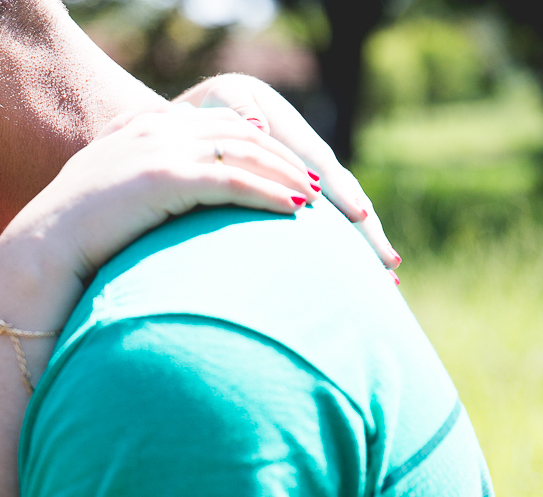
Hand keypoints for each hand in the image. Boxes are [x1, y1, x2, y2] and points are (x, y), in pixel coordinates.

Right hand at [0, 107, 317, 294]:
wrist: (41, 247)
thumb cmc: (71, 235)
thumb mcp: (106, 195)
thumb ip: (136, 183)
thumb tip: (158, 203)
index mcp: (143, 125)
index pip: (217, 121)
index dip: (258, 140)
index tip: (285, 163)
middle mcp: (156, 127)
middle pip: (241, 130)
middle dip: (284, 155)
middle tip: (318, 181)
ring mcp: (161, 148)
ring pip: (244, 151)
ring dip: (286, 173)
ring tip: (316, 197)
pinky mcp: (166, 177)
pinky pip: (232, 179)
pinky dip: (268, 192)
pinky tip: (293, 209)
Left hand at [176, 73, 401, 273]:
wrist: (233, 105)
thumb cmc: (227, 104)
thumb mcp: (231, 100)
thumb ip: (243, 110)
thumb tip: (259, 127)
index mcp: (300, 142)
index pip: (326, 172)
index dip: (343, 193)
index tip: (358, 216)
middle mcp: (316, 164)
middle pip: (350, 200)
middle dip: (370, 232)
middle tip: (389, 264)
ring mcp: (316, 181)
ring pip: (348, 215)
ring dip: (367, 245)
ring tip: (389, 277)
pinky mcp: (308, 194)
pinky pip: (330, 222)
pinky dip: (345, 245)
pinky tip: (359, 272)